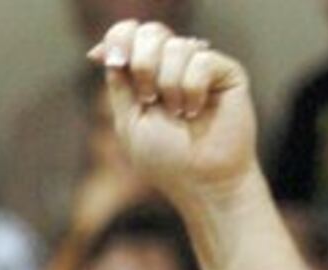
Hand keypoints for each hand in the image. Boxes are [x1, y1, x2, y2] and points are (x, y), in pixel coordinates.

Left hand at [90, 21, 257, 205]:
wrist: (201, 180)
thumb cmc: (164, 158)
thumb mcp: (129, 120)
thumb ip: (118, 84)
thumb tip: (101, 50)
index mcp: (146, 74)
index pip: (130, 37)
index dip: (119, 39)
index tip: (113, 59)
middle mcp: (173, 65)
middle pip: (151, 32)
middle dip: (143, 64)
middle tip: (149, 98)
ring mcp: (200, 66)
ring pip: (176, 46)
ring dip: (169, 87)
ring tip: (178, 115)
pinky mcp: (226, 71)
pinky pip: (201, 61)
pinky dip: (191, 90)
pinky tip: (196, 111)